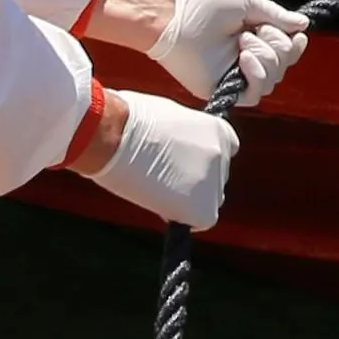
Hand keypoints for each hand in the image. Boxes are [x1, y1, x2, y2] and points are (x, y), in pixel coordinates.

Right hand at [70, 88, 237, 228]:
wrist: (115, 136)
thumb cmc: (128, 120)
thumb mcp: (169, 117)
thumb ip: (184, 136)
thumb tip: (177, 148)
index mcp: (218, 128)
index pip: (224, 151)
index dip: (201, 161)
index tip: (183, 165)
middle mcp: (222, 153)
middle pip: (216, 177)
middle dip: (195, 181)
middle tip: (164, 180)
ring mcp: (214, 180)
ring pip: (209, 200)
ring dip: (189, 200)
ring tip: (157, 191)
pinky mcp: (202, 207)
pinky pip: (201, 221)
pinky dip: (186, 219)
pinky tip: (164, 208)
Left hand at [91, 0, 310, 110]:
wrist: (173, 14)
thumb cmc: (204, 1)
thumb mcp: (247, 2)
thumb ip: (275, 16)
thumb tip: (303, 25)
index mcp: (250, 34)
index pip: (284, 49)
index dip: (294, 46)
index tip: (298, 36)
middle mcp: (243, 56)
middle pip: (282, 65)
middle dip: (278, 47)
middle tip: (254, 31)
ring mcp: (232, 73)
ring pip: (271, 81)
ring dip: (267, 58)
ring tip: (244, 41)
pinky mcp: (221, 89)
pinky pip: (252, 95)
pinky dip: (257, 76)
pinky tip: (244, 58)